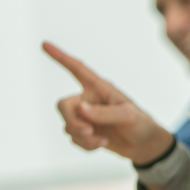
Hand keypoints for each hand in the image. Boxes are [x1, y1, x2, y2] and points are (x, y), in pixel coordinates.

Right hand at [43, 41, 173, 165]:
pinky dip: (85, 144)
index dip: (61, 57)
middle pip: (63, 106)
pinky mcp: (85, 131)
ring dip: (82, 136)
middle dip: (72, 121)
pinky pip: (73, 138)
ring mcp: (86, 116)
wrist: (145, 145)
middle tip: (88, 131)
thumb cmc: (141, 124)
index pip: (78, 69)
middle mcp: (89, 100)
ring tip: (103, 140)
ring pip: (68, 125)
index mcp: (100, 88)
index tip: (44, 44)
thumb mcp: (128, 116)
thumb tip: (81, 109)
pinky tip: (102, 143)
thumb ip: (105, 113)